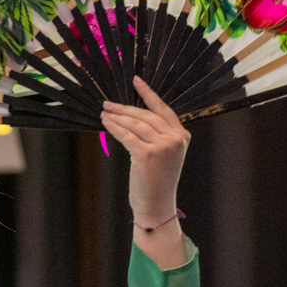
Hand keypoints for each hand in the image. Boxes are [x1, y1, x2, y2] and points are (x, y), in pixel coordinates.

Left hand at [102, 77, 190, 268]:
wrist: (157, 205)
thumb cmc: (157, 182)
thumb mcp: (164, 155)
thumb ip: (156, 135)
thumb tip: (130, 116)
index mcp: (182, 136)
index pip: (163, 109)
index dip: (148, 93)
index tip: (136, 81)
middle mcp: (175, 139)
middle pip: (145, 115)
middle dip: (124, 107)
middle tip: (108, 103)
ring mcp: (163, 146)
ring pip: (135, 123)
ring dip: (117, 116)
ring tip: (104, 112)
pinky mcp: (148, 154)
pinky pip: (127, 135)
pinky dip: (114, 127)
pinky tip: (106, 123)